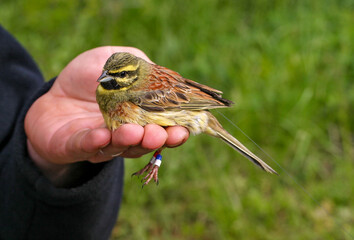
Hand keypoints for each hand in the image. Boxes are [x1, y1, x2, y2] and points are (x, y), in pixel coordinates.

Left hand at [25, 47, 188, 185]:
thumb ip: (137, 63)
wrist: (52, 94)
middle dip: (156, 139)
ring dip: (129, 141)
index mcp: (139, 116)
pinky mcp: (74, 146)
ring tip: (136, 132)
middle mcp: (125, 133)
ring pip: (119, 147)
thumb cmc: (87, 77)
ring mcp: (101, 143)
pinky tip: (102, 136)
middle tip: (162, 134)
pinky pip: (85, 146)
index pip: (163, 126)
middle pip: (145, 141)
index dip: (176, 129)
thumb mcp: (114, 60)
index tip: (186, 128)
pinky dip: (95, 143)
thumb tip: (156, 71)